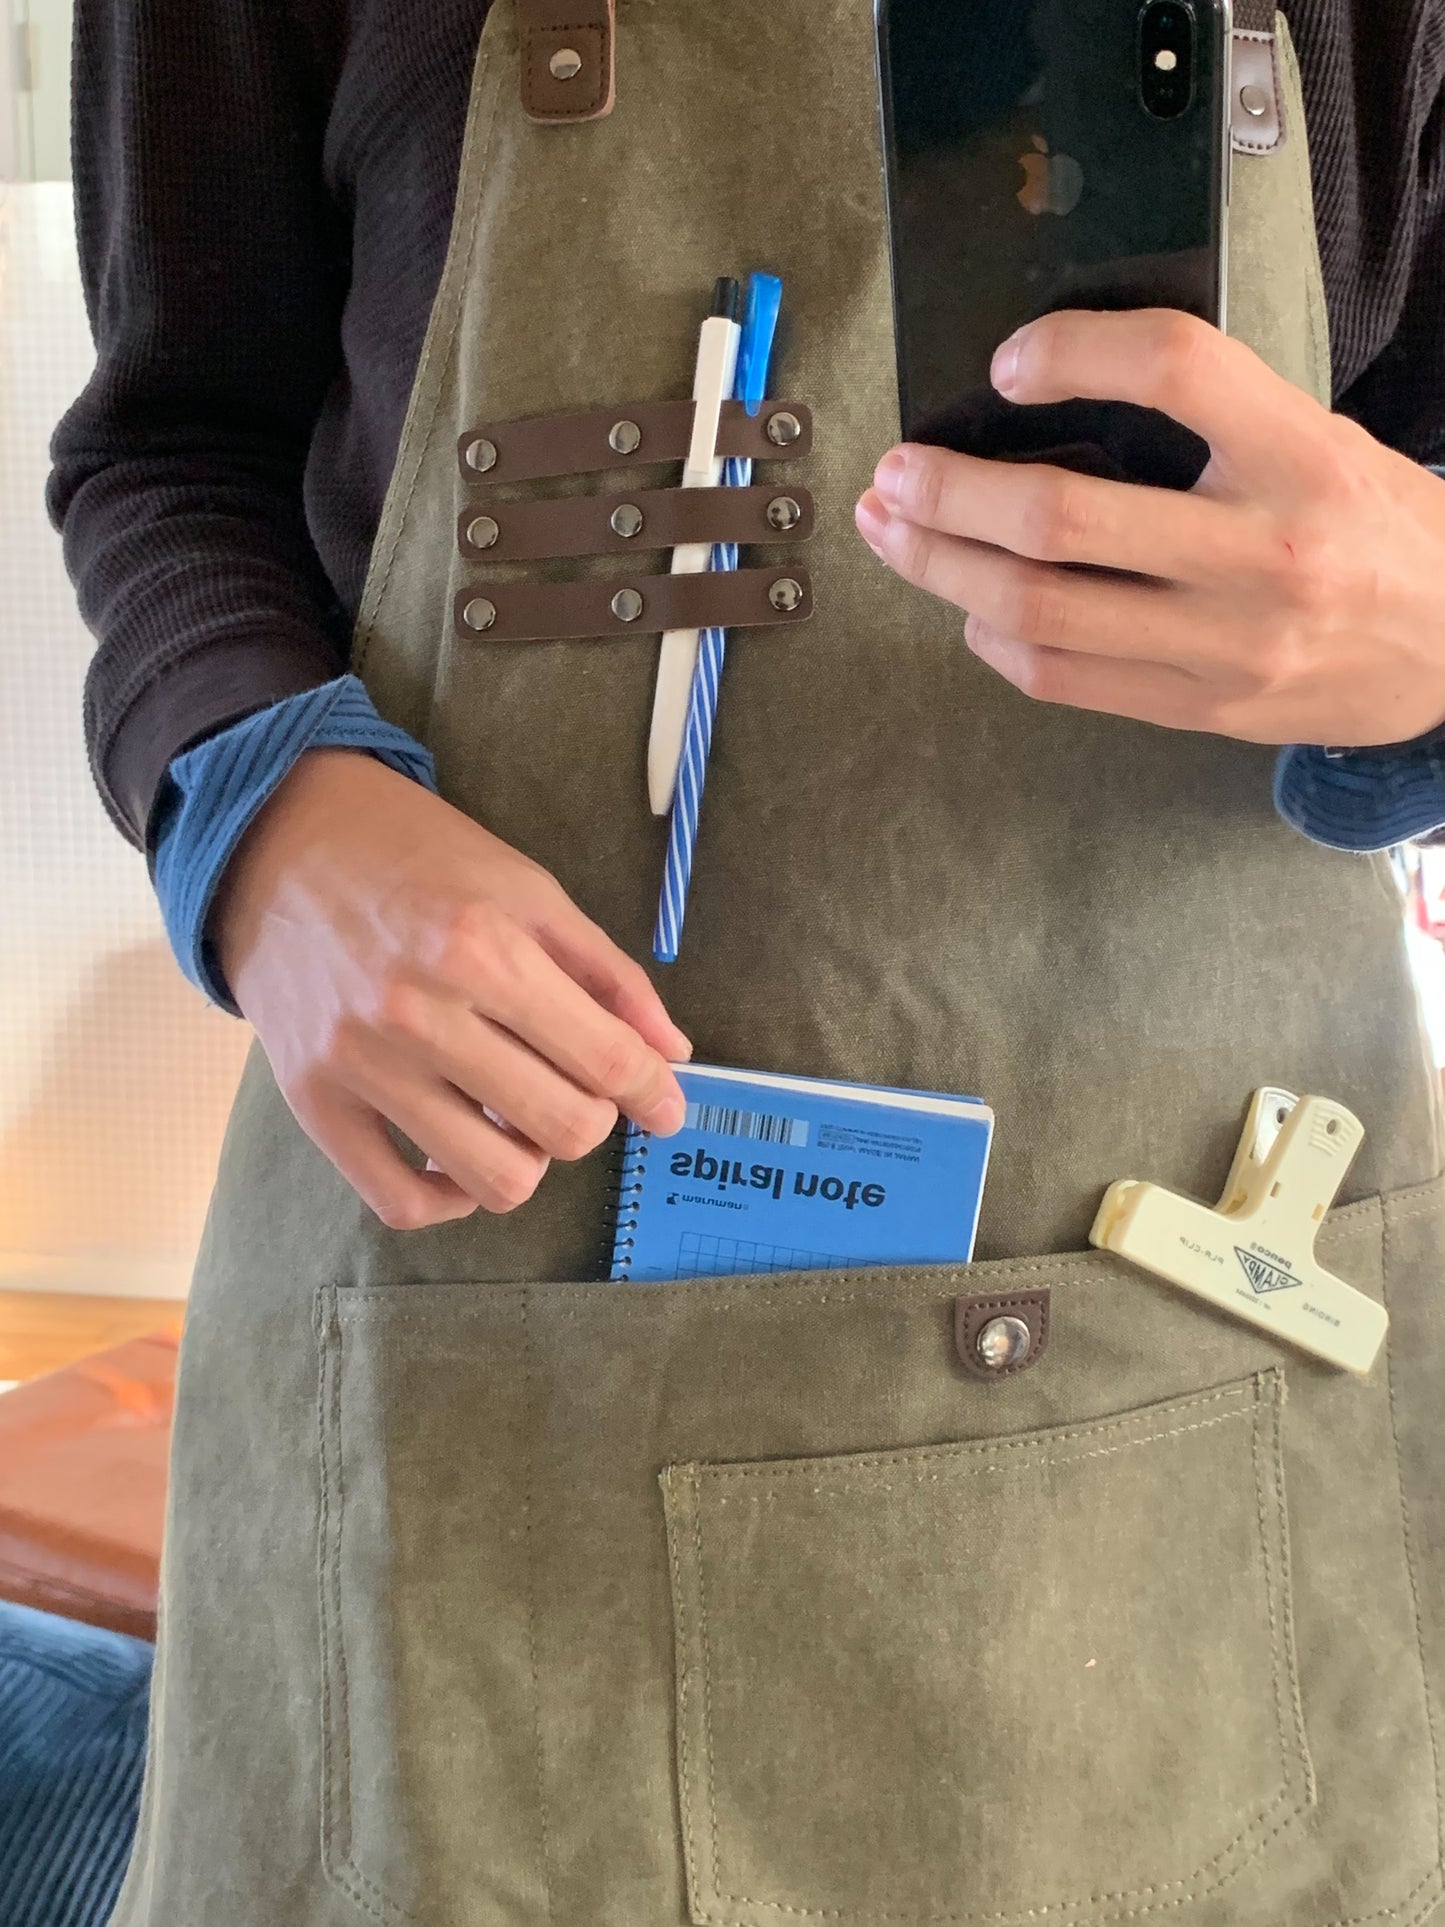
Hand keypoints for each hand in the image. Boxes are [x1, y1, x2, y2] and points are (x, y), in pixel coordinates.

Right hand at [212, 750, 690, 1228]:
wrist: (280, 843)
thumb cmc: (417, 859)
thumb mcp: (528, 889)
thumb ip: (607, 974)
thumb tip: (670, 1054)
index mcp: (485, 948)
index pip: (607, 1060)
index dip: (654, 1092)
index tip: (664, 1104)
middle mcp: (422, 1013)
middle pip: (563, 1128)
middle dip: (594, 1117)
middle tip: (578, 1088)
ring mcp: (362, 1065)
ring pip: (495, 1180)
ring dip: (530, 1158)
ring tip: (519, 1115)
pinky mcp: (313, 1102)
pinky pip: (401, 1201)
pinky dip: (451, 1198)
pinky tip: (464, 1155)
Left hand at [855, 309, 1444, 747]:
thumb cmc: (1377, 528)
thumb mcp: (1319, 441)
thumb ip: (1213, 421)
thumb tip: (1054, 398)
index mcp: (1302, 457)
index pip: (1175, 368)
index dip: (1074, 351)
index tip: (1011, 362)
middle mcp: (1263, 554)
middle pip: (1060, 518)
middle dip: (949, 492)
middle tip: (894, 472)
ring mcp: (1227, 645)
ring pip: (1038, 609)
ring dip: (943, 566)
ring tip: (896, 533)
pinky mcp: (1202, 708)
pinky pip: (1062, 678)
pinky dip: (995, 639)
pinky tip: (972, 608)